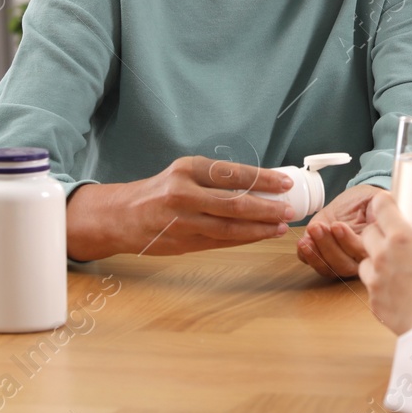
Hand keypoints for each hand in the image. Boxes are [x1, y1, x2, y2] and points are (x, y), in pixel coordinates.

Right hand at [65, 156, 293, 259]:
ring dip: (258, 229)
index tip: (285, 184)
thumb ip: (216, 179)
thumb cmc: (161, 191)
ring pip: (228, 228)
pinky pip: (219, 242)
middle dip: (266, 208)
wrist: (122, 216)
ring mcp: (181, 221)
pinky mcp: (181, 243)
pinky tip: (259, 236)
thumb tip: (262, 184)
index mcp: (187, 169)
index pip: (232, 173)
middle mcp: (183, 193)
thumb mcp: (184, 173)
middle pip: (233, 203)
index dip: (262, 179)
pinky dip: (243, 240)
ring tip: (280, 227)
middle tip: (289, 210)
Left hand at [297, 183, 382, 279]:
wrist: (353, 203)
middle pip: (344, 266)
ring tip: (310, 232)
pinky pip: (313, 265)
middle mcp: (358, 260)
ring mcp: (340, 260)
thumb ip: (382, 208)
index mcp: (374, 247)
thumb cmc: (366, 202)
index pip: (362, 254)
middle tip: (319, 227)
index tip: (337, 225)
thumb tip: (380, 214)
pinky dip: (306, 255)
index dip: (349, 242)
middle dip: (329, 247)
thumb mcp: (376, 199)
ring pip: (328, 268)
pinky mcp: (323, 257)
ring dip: (316, 252)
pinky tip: (304, 242)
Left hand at [357, 191, 411, 333]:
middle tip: (392, 236)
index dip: (382, 203)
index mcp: (402, 238)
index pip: (381, 208)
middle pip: (368, 233)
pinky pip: (370, 290)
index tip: (386, 203)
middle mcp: (383, 256)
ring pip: (364, 262)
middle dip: (378, 232)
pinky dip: (379, 287)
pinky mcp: (375, 305)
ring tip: (392, 265)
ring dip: (374, 260)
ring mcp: (376, 282)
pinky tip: (395, 291)